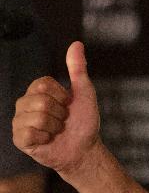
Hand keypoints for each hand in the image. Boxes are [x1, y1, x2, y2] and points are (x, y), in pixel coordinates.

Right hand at [13, 41, 100, 175]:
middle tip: (63, 120)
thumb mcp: (84, 92)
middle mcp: (24, 104)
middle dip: (60, 113)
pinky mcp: (20, 139)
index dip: (62, 96)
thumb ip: (77, 68)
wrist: (84, 149)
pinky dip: (46, 137)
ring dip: (55, 126)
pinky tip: (48, 140)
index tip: (68, 105)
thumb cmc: (83, 121)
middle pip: (41, 100)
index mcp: (37, 91)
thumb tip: (76, 44)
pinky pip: (29, 133)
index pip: (43, 84)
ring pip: (37, 117)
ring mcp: (20, 122)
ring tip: (56, 130)